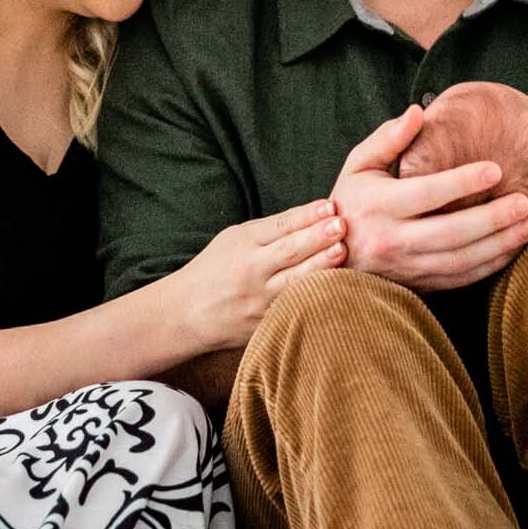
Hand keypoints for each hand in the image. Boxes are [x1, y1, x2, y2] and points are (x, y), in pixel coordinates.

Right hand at [172, 199, 347, 349]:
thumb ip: (270, 231)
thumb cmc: (215, 269)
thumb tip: (315, 217)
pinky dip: (315, 295)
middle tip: (341, 224)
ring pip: (295, 280)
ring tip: (341, 250)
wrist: (186, 313)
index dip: (305, 216)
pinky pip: (294, 306)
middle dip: (317, 237)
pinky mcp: (266, 322)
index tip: (329, 207)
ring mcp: (259, 299)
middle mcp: (251, 271)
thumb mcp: (234, 240)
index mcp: (243, 243)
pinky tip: (335, 286)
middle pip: (289, 251)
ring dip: (321, 265)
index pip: (279, 226)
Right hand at [329, 105, 527, 291]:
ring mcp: (407, 267)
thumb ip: (388, 138)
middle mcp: (393, 240)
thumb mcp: (359, 164)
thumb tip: (418, 112)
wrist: (331, 254)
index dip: (461, 182)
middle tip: (525, 202)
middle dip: (492, 220)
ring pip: (460, 261)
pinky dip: (490, 266)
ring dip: (499, 245)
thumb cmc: (352, 200)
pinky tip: (513, 248)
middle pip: (450, 233)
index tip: (495, 169)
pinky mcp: (419, 284)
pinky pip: (460, 278)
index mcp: (379, 205)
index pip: (426, 194)